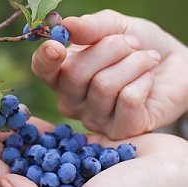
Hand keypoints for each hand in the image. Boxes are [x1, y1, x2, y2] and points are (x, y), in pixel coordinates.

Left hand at [0, 110, 187, 186]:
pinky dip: (33, 123)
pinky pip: (50, 133)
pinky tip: (19, 112)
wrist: (172, 178)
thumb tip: (7, 184)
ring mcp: (66, 163)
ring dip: (7, 128)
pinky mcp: (80, 145)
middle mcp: (55, 183)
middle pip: (13, 159)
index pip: (7, 182)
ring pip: (27, 144)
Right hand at [32, 9, 187, 138]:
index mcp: (63, 74)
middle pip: (74, 74)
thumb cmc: (138, 46)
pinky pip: (127, 100)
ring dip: (132, 63)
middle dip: (109, 49)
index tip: (57, 45)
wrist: (175, 65)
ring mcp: (93, 119)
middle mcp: (72, 101)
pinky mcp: (119, 130)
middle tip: (131, 44)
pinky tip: (148, 81)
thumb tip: (67, 26)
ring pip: (103, 86)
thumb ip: (91, 27)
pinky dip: (144, 81)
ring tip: (146, 59)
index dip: (45, 58)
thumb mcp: (115, 27)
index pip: (42, 70)